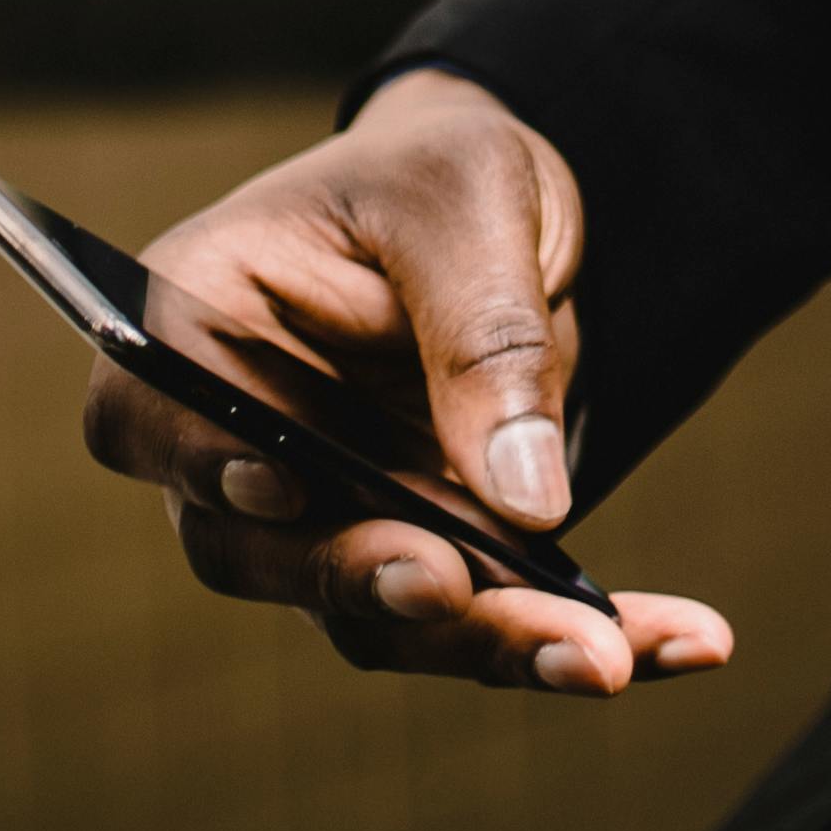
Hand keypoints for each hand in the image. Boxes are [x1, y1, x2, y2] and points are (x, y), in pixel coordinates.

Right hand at [75, 66, 733, 694]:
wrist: (499, 213)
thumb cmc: (444, 175)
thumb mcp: (472, 203)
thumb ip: (485, 333)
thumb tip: (525, 501)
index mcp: (200, 320)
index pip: (144, 412)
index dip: (198, 461)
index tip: (282, 487)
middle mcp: (235, 447)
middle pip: (265, 552)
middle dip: (372, 582)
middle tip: (460, 596)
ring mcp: (320, 522)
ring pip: (374, 613)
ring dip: (491, 644)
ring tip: (605, 655)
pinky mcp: (413, 559)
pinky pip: (477, 624)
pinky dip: (575, 637)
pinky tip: (687, 643)